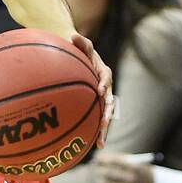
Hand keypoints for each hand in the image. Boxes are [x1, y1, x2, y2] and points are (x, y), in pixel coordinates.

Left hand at [71, 32, 113, 146]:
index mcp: (103, 72)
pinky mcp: (93, 106)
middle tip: (104, 123)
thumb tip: (73, 35)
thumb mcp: (79, 43)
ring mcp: (100, 98)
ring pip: (104, 115)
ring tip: (100, 144)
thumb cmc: (77, 49)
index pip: (105, 77)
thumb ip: (80, 41)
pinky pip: (94, 120)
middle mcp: (104, 87)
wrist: (77, 57)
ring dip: (103, 130)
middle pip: (108, 102)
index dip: (104, 84)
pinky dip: (94, 132)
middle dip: (107, 113)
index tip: (100, 90)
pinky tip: (90, 147)